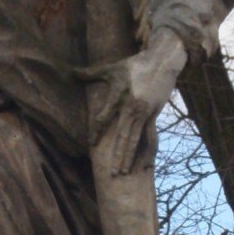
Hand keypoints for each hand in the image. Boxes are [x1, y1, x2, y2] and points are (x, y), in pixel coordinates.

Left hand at [88, 29, 185, 175]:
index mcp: (119, 97)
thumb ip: (91, 73)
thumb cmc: (134, 64)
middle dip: (117, 155)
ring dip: (131, 158)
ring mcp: (145, 113)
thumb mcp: (112, 68)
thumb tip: (71, 72)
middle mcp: (132, 108)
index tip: (91, 144)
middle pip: (123, 136)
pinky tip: (146, 166)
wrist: (162, 61)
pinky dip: (148, 152)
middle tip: (111, 173)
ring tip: (125, 173)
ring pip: (137, 140)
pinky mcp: (154, 115)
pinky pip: (151, 138)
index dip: (97, 132)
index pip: (104, 118)